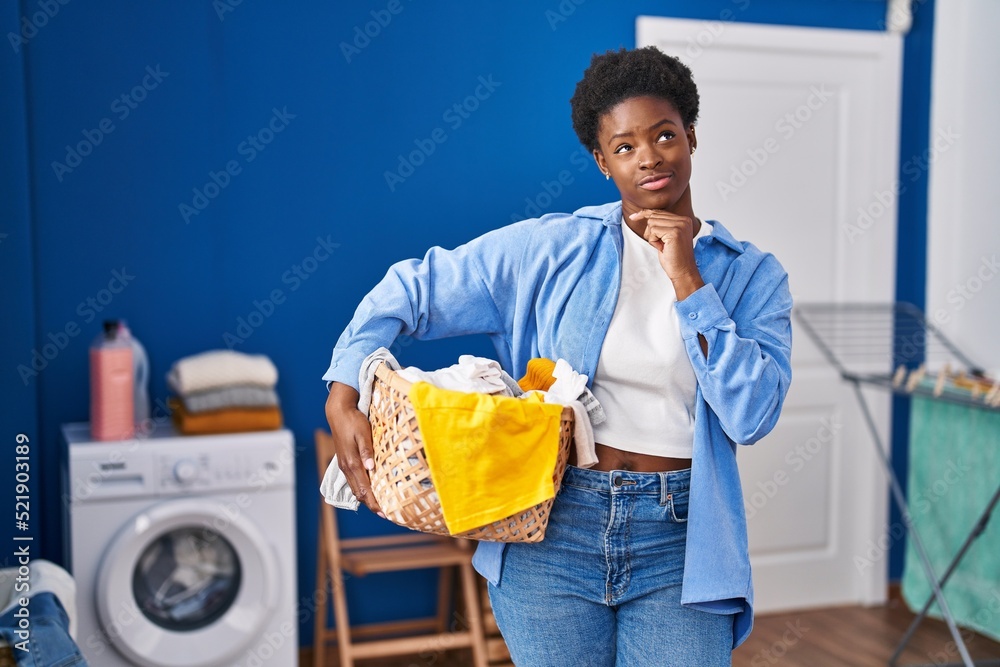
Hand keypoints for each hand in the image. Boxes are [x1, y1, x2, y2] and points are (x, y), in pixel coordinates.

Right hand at [325, 382, 382, 515]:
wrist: (338, 412)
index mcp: (352, 462)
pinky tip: (370, 490)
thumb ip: (366, 451)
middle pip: (359, 492)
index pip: (363, 489)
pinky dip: (362, 489)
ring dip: (366, 498)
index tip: (385, 512)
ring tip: (380, 506)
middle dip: (372, 504)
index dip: (374, 502)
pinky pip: (353, 481)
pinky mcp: (345, 462)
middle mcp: (346, 467)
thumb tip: (370, 468)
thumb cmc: (353, 421)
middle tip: (386, 514)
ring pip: (355, 488)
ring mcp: (344, 466)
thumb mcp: (363, 433)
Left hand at [628, 209, 704, 299]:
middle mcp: (684, 220)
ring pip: (652, 223)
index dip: (644, 214)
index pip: (659, 212)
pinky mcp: (675, 232)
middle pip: (654, 217)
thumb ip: (661, 224)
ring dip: (652, 237)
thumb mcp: (666, 237)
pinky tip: (662, 249)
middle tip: (661, 245)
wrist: (682, 271)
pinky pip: (653, 231)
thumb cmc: (673, 257)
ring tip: (663, 247)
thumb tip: (645, 214)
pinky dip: (653, 242)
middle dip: (651, 232)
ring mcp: (680, 225)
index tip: (633, 217)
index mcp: (683, 220)